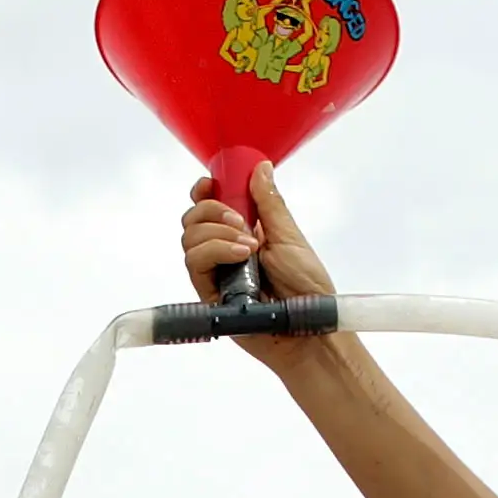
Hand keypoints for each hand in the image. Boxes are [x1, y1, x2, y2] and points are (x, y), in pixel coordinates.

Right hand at [179, 161, 337, 371]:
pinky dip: (215, 250)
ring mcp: (215, 272)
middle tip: (241, 220)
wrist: (307, 328)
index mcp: (245, 231)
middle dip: (212, 210)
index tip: (212, 183)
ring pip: (190, 238)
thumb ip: (270, 204)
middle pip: (193, 218)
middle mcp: (225, 250)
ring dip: (217, 232)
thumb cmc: (306, 288)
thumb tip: (260, 168)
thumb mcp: (290, 237)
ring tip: (249, 247)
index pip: (211, 204)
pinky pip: (195, 262)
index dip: (205, 190)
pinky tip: (241, 255)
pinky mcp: (208, 292)